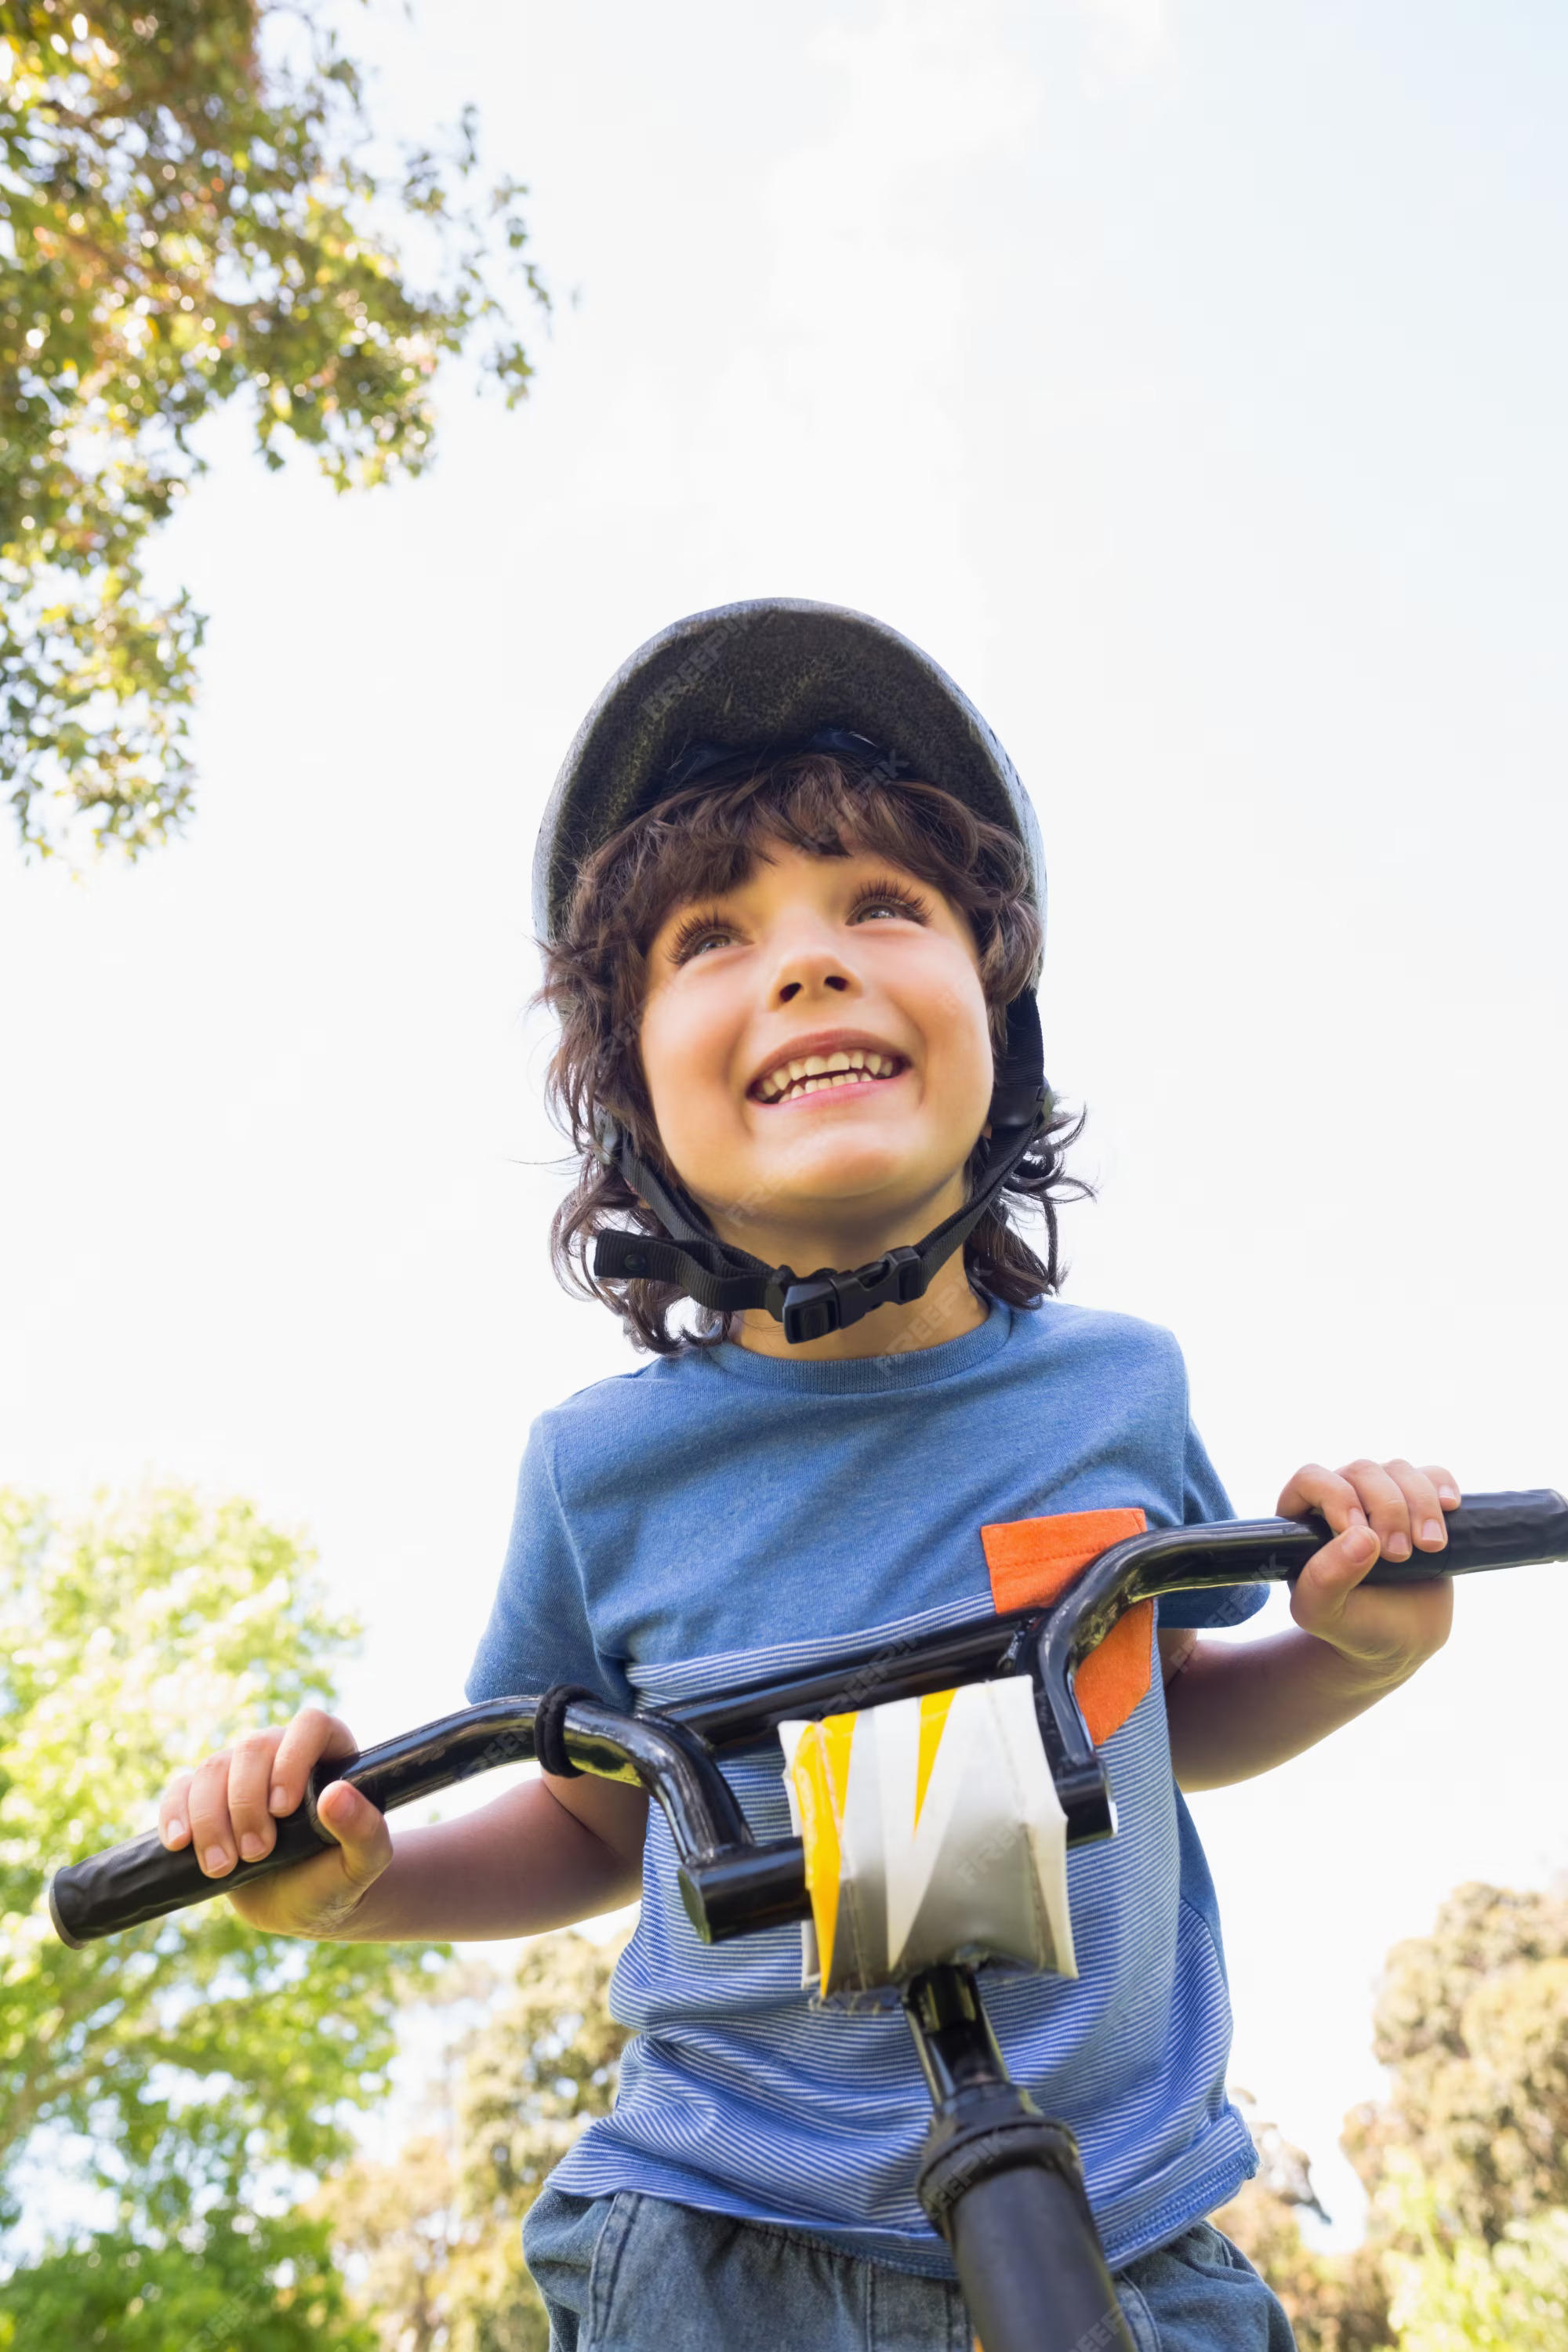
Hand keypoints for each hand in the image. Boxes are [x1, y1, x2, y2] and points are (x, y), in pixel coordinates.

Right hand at [157, 1707, 391, 1937]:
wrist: (301, 1906)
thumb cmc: (338, 1877)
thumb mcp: (364, 1863)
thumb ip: (364, 1831)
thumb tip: (336, 1795)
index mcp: (329, 1752)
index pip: (309, 1724)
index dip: (292, 1758)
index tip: (283, 1808)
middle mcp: (282, 1751)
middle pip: (252, 1748)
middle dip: (246, 1804)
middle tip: (256, 1854)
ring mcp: (241, 1773)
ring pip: (213, 1768)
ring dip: (211, 1819)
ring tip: (224, 1867)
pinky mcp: (207, 1799)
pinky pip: (181, 1788)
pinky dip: (175, 1813)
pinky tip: (180, 1843)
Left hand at [1279, 1458, 1459, 1683]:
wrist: (1398, 1641)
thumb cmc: (1351, 1625)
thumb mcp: (1322, 1614)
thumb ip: (1324, 1580)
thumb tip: (1360, 1537)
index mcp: (1304, 1519)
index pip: (1311, 1478)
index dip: (1336, 1495)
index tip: (1357, 1529)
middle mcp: (1341, 1500)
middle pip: (1362, 1471)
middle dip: (1386, 1509)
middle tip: (1398, 1555)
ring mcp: (1381, 1500)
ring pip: (1399, 1470)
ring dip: (1419, 1504)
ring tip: (1428, 1547)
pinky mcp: (1419, 1505)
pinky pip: (1433, 1475)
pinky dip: (1442, 1486)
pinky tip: (1449, 1509)